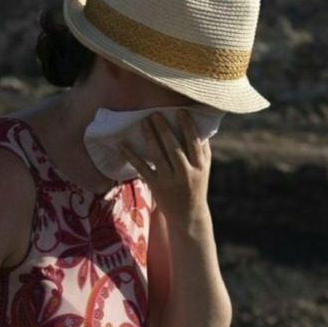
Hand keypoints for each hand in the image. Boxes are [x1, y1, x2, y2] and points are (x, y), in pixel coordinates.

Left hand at [118, 109, 212, 232]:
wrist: (188, 215)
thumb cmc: (196, 184)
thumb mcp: (204, 167)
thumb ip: (202, 147)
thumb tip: (199, 121)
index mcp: (200, 166)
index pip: (194, 143)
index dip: (188, 126)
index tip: (181, 112)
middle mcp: (185, 173)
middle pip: (174, 148)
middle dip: (164, 130)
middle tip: (155, 114)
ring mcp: (169, 180)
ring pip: (158, 156)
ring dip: (150, 137)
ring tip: (144, 122)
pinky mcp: (156, 186)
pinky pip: (142, 169)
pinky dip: (131, 156)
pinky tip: (122, 145)